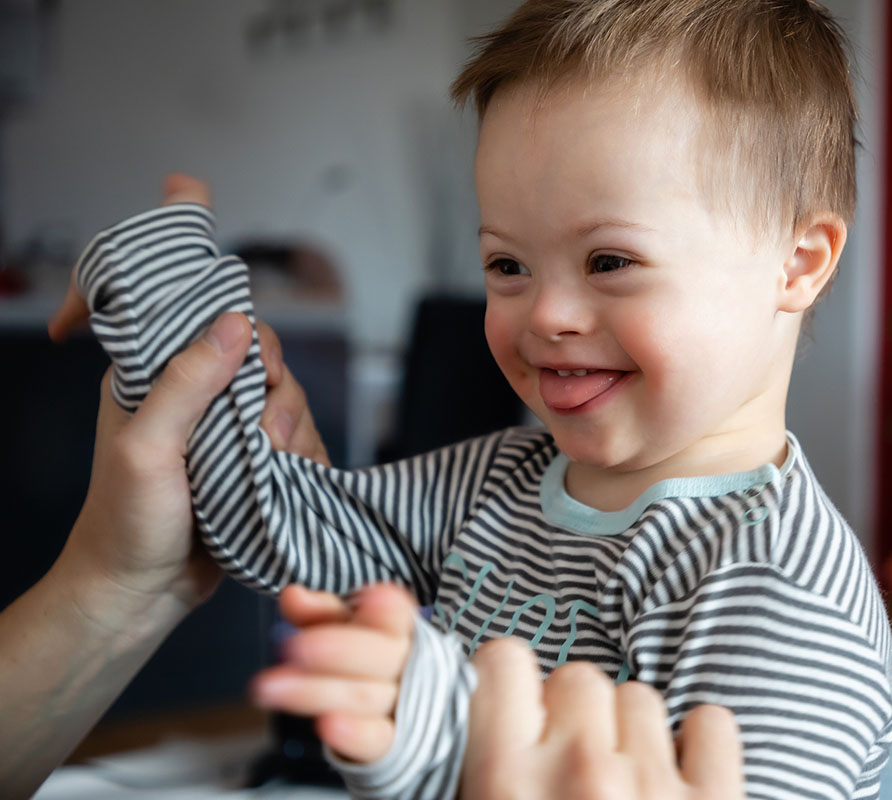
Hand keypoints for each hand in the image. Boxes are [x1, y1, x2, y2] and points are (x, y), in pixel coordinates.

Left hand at [53, 173, 329, 610]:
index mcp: (153, 373)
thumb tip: (235, 322)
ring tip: (267, 466)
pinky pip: (302, 436)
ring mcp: (229, 425)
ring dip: (289, 426)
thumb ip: (187, 384)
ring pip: (286, 391)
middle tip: (260, 424)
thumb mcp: (146, 450)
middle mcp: (195, 390)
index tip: (187, 189)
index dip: (183, 247)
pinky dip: (304, 455)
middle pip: (255, 343)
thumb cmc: (125, 522)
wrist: (141, 597)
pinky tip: (287, 479)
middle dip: (269, 378)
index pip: (174, 296)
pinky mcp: (259, 460)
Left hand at [250, 584, 415, 763]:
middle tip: (293, 647)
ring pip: (366, 697)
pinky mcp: (391, 742)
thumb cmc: (361, 661)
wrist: (392, 714)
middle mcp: (406, 665)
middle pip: (380, 655)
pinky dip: (354, 734)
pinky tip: (326, 725)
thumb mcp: (340, 630)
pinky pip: (377, 739)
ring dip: (317, 692)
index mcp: (398, 629)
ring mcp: (401, 706)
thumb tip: (293, 596)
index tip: (369, 600)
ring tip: (269, 688)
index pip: (396, 614)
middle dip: (337, 650)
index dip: (386, 609)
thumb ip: (319, 613)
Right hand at [463, 640, 745, 799]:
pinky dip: (700, 744)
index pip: (504, 662)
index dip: (506, 682)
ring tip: (621, 785)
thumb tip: (480, 718)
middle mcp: (581, 770)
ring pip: (641, 697)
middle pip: (578, 677)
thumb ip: (481, 765)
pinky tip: (681, 776)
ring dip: (630, 731)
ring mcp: (653, 788)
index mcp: (505, 780)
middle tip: (568, 767)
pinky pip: (712, 724)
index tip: (511, 707)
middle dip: (573, 714)